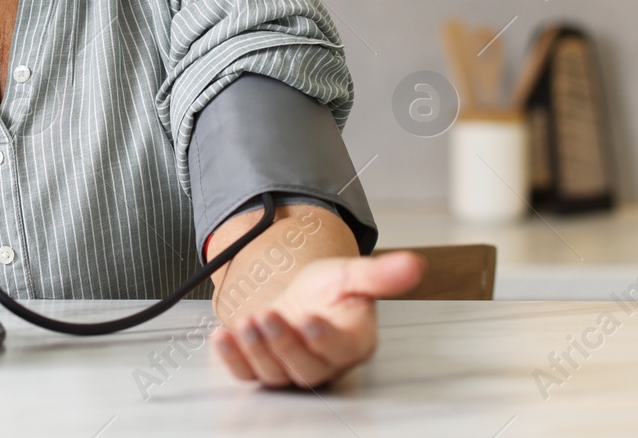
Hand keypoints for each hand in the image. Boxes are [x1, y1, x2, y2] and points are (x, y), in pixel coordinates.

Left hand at [210, 251, 424, 389]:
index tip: (309, 319)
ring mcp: (291, 368)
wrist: (301, 294)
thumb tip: (415, 265)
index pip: (340, 350)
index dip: (324, 339)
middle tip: (268, 316)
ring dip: (256, 350)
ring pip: (275, 373)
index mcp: (352, 343)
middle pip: (305, 368)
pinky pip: (247, 373)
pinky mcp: (263, 367)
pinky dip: (232, 358)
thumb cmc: (330, 290)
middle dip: (283, 344)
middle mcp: (323, 363)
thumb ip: (380, 275)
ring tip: (245, 322)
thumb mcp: (353, 274)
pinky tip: (222, 337)